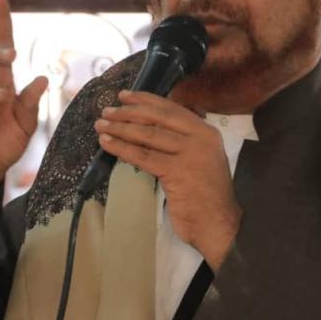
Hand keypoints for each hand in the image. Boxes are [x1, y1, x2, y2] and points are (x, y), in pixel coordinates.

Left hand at [94, 90, 241, 270]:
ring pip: (148, 135)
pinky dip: (122, 148)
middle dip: (128, 112)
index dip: (145, 100)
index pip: (171, 108)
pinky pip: (143, 156)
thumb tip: (150, 126)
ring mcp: (190, 153)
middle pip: (157, 117)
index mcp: (206, 131)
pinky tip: (107, 144)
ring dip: (120, 128)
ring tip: (101, 125)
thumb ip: (184, 141)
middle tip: (106, 111)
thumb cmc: (206, 194)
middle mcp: (200, 137)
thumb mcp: (200, 159)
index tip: (124, 96)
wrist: (219, 223)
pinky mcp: (177, 171)